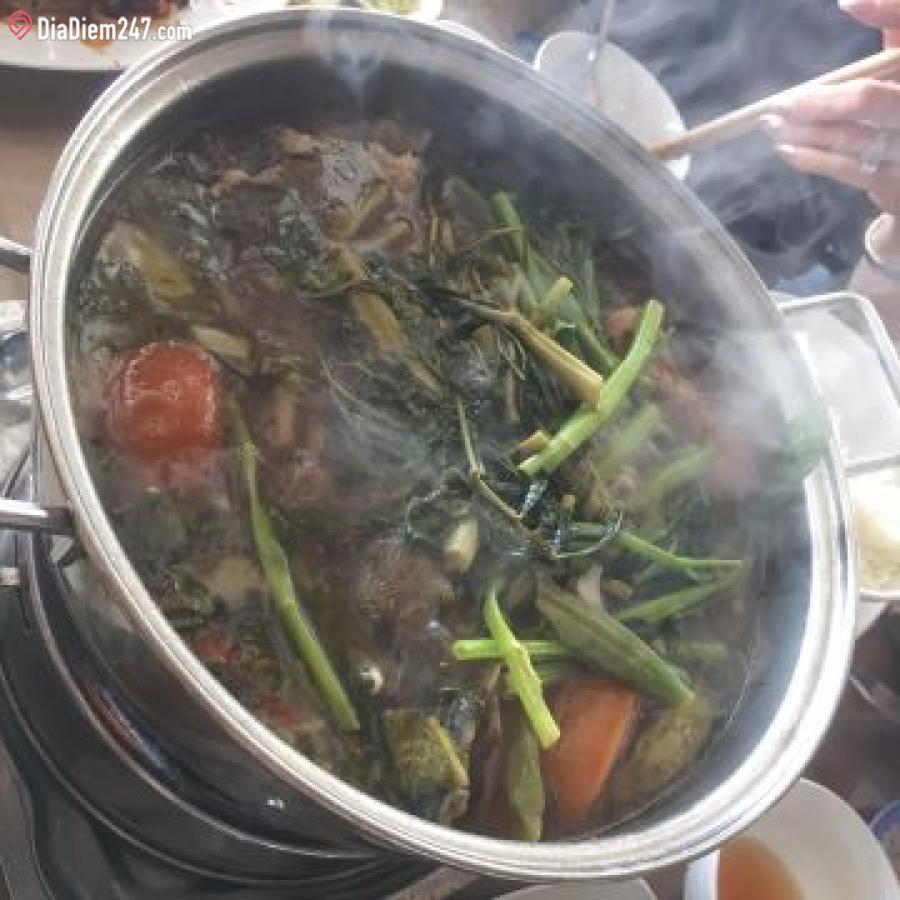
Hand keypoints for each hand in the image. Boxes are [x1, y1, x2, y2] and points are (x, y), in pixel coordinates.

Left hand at [763, 0, 899, 214]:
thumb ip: (894, 29)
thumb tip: (850, 3)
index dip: (887, 10)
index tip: (849, 4)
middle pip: (868, 98)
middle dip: (818, 101)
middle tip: (779, 104)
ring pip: (851, 135)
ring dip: (804, 131)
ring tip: (772, 124)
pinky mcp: (893, 181)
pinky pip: (846, 168)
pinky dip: (812, 158)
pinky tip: (787, 148)